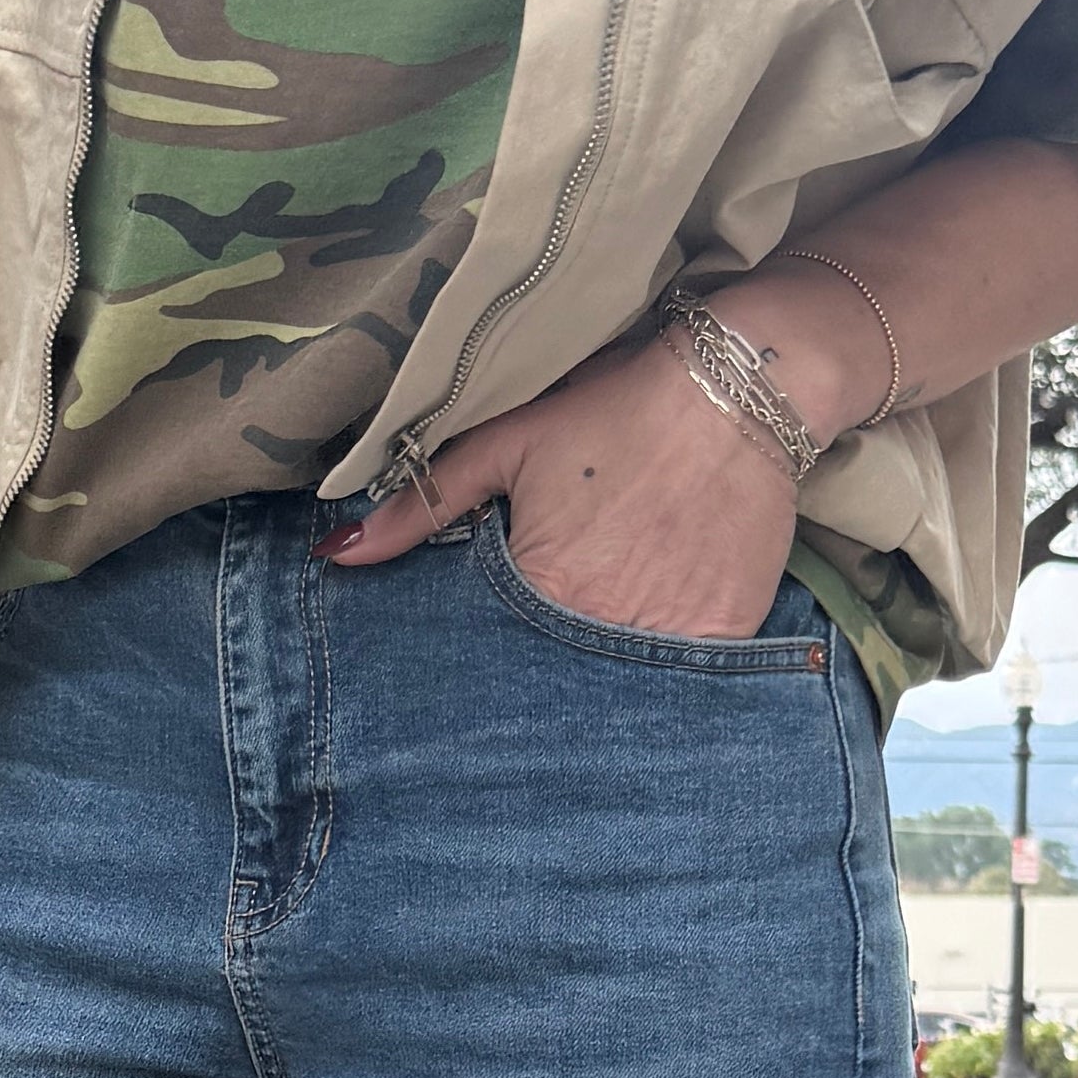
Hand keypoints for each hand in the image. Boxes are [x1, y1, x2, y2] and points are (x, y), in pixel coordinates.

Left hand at [315, 331, 802, 640]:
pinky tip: (656, 632)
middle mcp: (599, 628)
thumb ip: (425, 502)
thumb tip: (337, 553)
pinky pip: (684, 681)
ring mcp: (664, 640)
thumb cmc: (616, 409)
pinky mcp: (721, 638)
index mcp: (539, 589)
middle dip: (542, 673)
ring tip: (607, 626)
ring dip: (602, 676)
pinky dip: (665, 668)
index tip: (492, 646)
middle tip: (557, 636)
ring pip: (617, 687)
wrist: (740, 389)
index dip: (492, 651)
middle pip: (555, 679)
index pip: (494, 656)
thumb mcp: (509, 442)